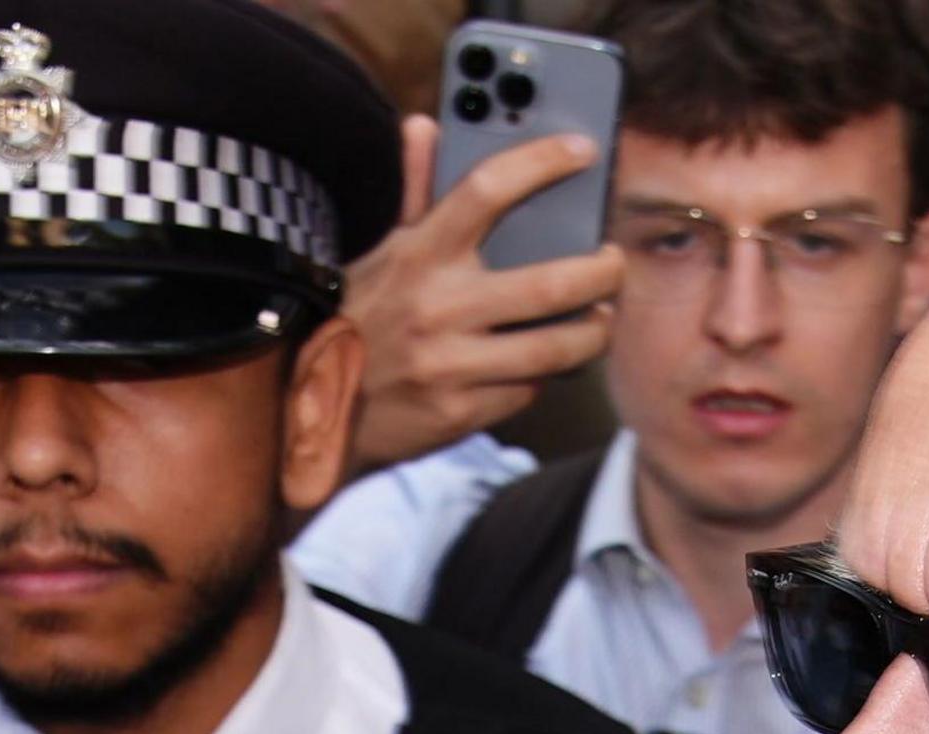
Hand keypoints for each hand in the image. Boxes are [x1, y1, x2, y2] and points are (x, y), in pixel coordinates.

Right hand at [341, 115, 626, 480]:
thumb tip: (425, 127)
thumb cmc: (359, 316)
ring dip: (593, 332)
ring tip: (601, 316)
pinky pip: (530, 389)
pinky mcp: (459, 412)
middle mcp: (437, 306)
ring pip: (555, 348)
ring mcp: (449, 364)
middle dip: (602, 273)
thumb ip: (412, 189)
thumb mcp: (377, 248)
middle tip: (614, 263)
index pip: (487, 189)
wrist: (314, 409)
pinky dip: (546, 375)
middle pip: (551, 284)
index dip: (541, 162)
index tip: (581, 151)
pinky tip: (548, 361)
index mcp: (418, 253)